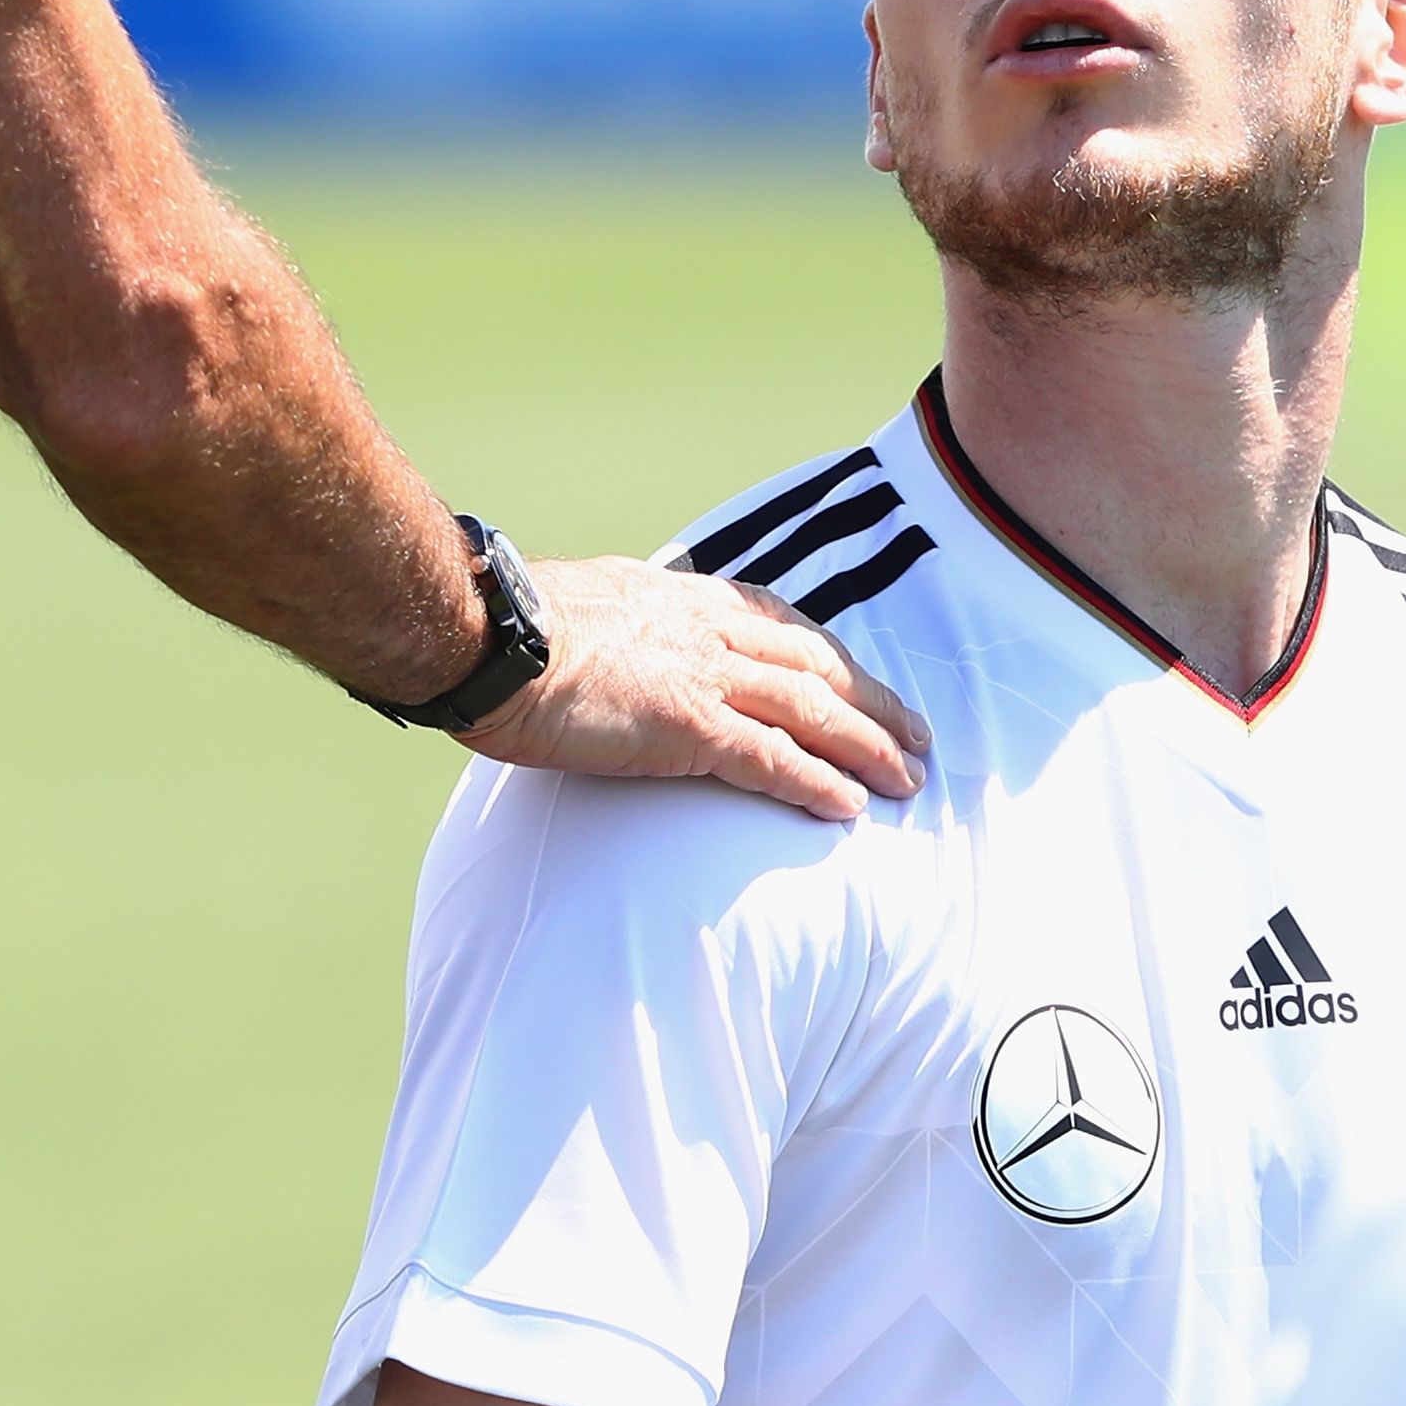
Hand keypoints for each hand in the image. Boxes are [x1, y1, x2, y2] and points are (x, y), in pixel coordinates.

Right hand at [460, 557, 927, 819]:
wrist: (487, 637)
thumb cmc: (512, 627)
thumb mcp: (583, 603)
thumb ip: (620, 623)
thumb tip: (616, 638)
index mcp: (681, 596)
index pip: (778, 623)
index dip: (828, 656)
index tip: (859, 678)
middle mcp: (706, 628)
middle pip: (816, 664)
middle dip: (874, 701)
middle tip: (918, 734)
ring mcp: (701, 675)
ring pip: (812, 710)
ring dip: (868, 746)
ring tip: (908, 778)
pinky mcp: (686, 725)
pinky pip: (771, 759)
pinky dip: (816, 783)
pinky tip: (849, 808)